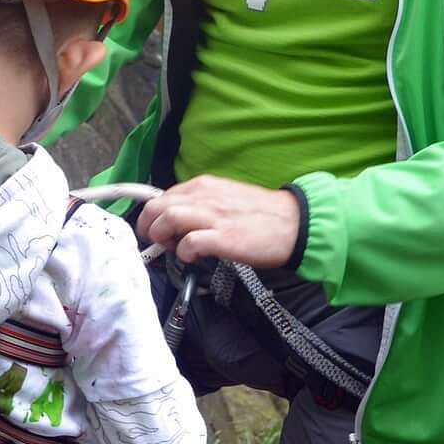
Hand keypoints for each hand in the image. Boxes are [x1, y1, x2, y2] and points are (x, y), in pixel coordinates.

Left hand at [135, 175, 299, 267]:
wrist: (294, 223)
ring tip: (175, 249)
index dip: (151, 215)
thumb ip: (200, 204)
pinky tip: (194, 257)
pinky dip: (184, 253)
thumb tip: (176, 219)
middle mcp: (205, 196)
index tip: (154, 229)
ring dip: (163, 237)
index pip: (161, 195)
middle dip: (149, 227)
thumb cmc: (262, 214)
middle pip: (156, 206)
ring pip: (167, 219)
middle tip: (159, 242)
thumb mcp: (225, 198)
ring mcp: (214, 216)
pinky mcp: (224, 238)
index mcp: (204, 186)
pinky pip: (189, 243)